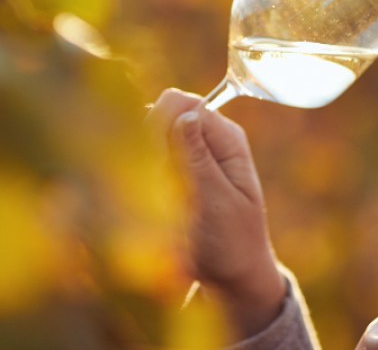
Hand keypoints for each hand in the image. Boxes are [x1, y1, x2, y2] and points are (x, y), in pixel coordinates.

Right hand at [148, 89, 285, 337]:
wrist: (234, 274)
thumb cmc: (231, 241)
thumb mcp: (217, 202)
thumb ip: (198, 157)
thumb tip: (184, 112)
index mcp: (227, 138)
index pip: (182, 104)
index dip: (159, 124)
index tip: (155, 162)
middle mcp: (209, 138)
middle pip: (162, 116)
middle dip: (149, 146)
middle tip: (164, 187)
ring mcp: (191, 154)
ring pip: (149, 137)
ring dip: (144, 164)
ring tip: (161, 199)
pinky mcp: (176, 171)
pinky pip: (148, 159)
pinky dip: (142, 177)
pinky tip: (152, 202)